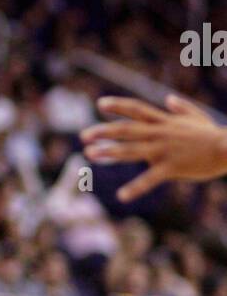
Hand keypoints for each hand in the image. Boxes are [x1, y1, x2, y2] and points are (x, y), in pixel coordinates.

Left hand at [81, 94, 226, 201]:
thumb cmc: (212, 134)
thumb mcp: (195, 116)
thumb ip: (180, 108)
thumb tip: (169, 99)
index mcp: (163, 121)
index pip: (136, 109)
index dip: (118, 106)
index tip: (100, 104)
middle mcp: (159, 133)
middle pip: (126, 129)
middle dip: (103, 131)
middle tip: (83, 135)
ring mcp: (163, 150)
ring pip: (131, 150)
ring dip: (109, 152)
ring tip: (90, 155)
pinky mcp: (171, 167)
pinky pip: (150, 179)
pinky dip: (135, 188)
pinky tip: (121, 196)